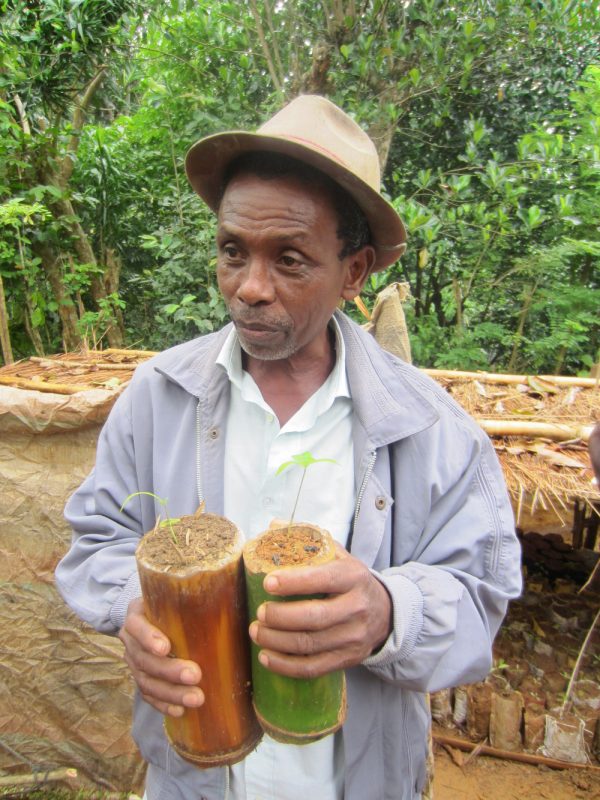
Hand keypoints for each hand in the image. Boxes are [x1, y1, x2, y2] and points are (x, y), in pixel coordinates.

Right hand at [118, 597, 203, 716]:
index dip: (148, 637)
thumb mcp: (172, 597)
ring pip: (146, 682)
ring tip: (196, 699)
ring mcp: (133, 662)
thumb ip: (190, 599)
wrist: (150, 617)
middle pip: (144, 659)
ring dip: (171, 693)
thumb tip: (226, 601)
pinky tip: (180, 711)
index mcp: (136, 615)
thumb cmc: (169, 605)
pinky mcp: (140, 678)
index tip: (165, 648)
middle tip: (195, 675)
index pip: (136, 625)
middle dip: (170, 670)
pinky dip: (164, 705)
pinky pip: (147, 696)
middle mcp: (130, 640)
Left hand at [248, 545, 391, 678]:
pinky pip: (313, 667)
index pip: (322, 579)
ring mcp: (353, 637)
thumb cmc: (350, 581)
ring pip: (310, 644)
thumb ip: (308, 541)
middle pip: (314, 617)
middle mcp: (356, 607)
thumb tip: (273, 527)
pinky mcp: (347, 659)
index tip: (267, 583)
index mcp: (353, 576)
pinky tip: (266, 657)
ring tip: (256, 632)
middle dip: (280, 617)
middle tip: (258, 613)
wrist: (385, 613)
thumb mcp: (338, 555)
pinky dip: (286, 666)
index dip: (293, 582)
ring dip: (277, 641)